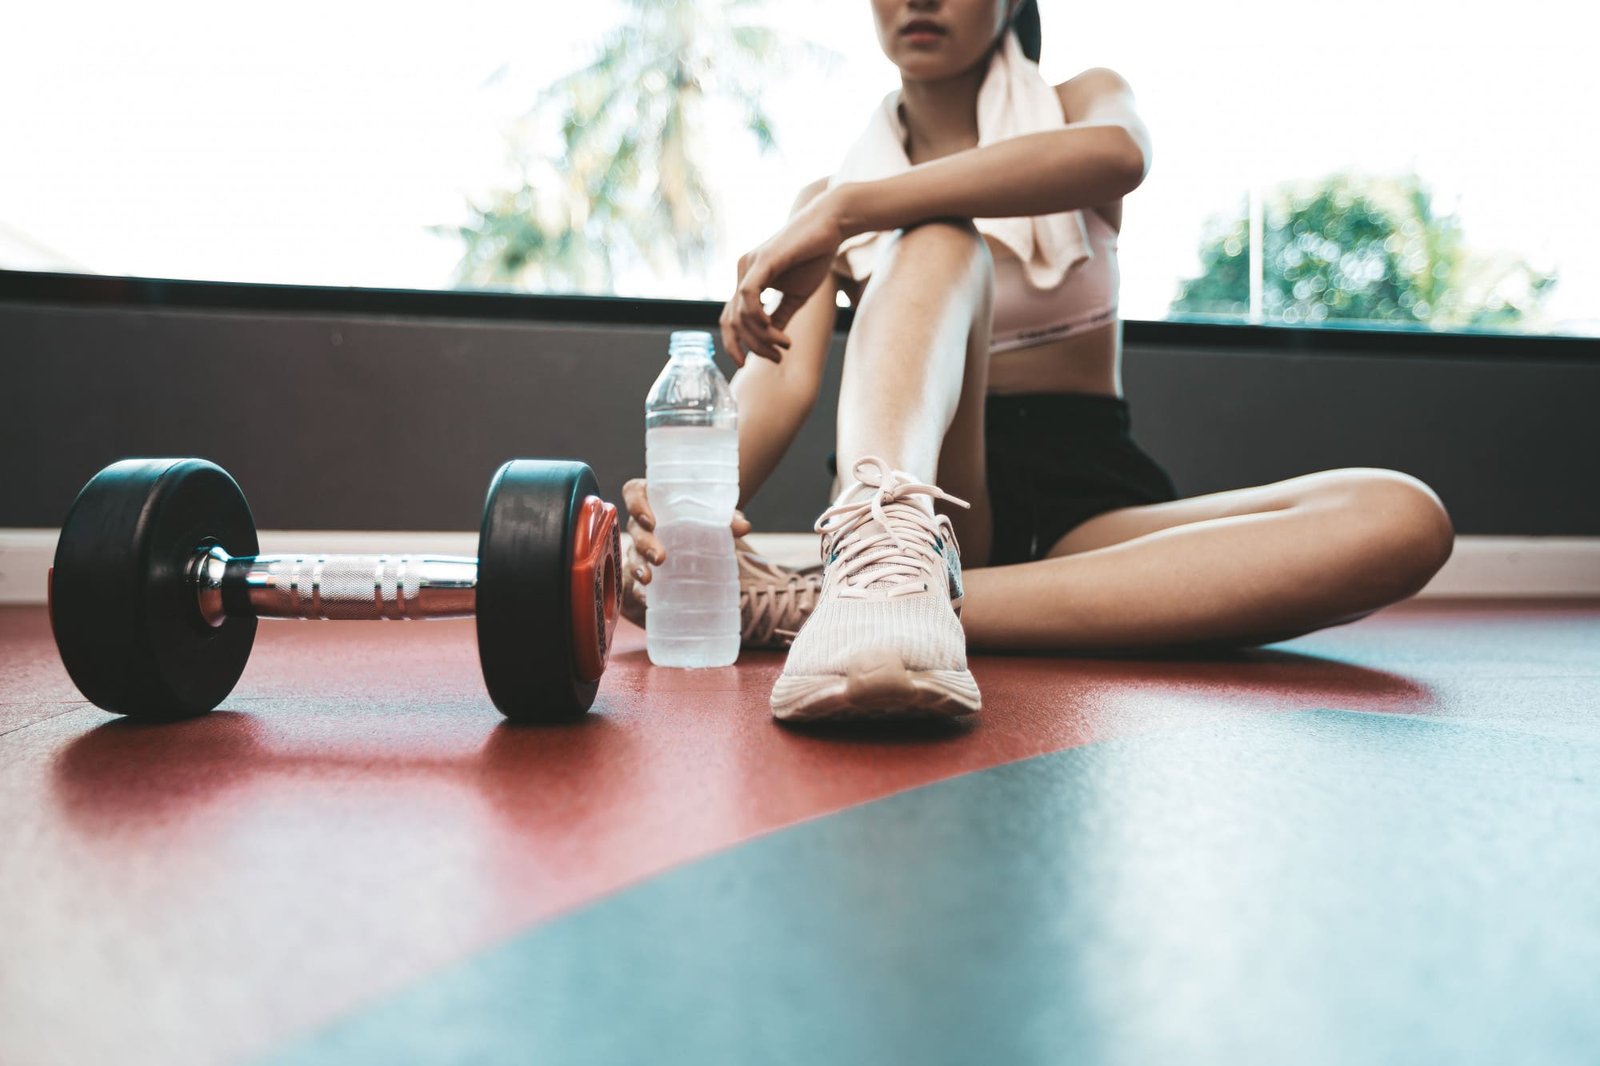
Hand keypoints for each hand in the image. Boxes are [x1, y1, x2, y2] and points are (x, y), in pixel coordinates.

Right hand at [621, 477, 752, 624]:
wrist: (701, 533)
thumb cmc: (701, 516)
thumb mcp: (713, 514)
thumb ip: (727, 517)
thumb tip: (743, 527)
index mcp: (653, 498)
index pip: (634, 493)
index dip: (636, 504)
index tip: (650, 520)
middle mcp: (642, 521)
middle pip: (635, 528)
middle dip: (644, 543)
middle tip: (659, 557)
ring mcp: (640, 545)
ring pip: (632, 554)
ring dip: (638, 567)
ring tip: (648, 579)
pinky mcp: (644, 566)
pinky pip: (634, 578)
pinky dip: (639, 589)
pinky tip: (647, 598)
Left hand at [719, 189, 845, 366]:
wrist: (829, 225)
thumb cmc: (813, 257)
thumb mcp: (795, 296)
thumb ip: (780, 317)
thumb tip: (770, 343)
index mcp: (747, 281)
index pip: (730, 320)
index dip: (737, 345)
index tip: (752, 363)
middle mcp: (742, 272)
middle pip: (733, 322)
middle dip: (752, 347)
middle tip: (777, 358)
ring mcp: (749, 265)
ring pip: (741, 314)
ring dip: (762, 337)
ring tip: (785, 345)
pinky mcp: (762, 260)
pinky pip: (748, 295)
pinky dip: (757, 317)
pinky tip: (772, 328)